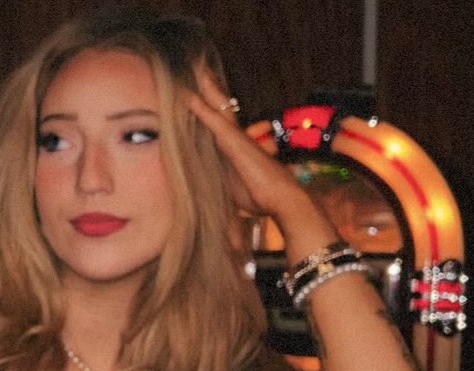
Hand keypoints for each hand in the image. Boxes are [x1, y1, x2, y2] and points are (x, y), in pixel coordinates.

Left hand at [188, 68, 308, 218]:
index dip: (212, 109)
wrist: (284, 201)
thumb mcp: (238, 192)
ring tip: (196, 67)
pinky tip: (189, 96)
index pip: (222, 123)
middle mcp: (238, 138)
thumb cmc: (264, 199)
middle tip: (200, 68)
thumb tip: (220, 192)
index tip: (201, 95)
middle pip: (221, 107)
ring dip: (207, 87)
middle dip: (211, 89)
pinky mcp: (235, 144)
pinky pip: (215, 122)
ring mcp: (237, 139)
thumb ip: (228, 184)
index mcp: (238, 148)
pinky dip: (201, 108)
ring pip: (218, 107)